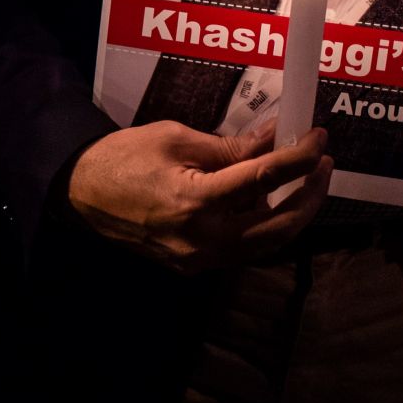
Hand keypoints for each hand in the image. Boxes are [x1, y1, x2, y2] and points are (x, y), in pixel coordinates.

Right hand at [67, 120, 332, 274]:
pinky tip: (267, 201)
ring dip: (292, 214)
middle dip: (310, 195)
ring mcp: (198, 258)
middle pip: (280, 226)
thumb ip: (230, 146)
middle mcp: (203, 238)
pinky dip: (263, 226)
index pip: (264, 179)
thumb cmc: (122, 157)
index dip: (299, 157)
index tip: (319, 138)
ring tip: (302, 181)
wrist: (79, 191)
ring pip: (266, 244)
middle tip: (322, 164)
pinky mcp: (193, 264)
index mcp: (195, 201)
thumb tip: (274, 139)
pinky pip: (242, 248)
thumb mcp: (176, 138)